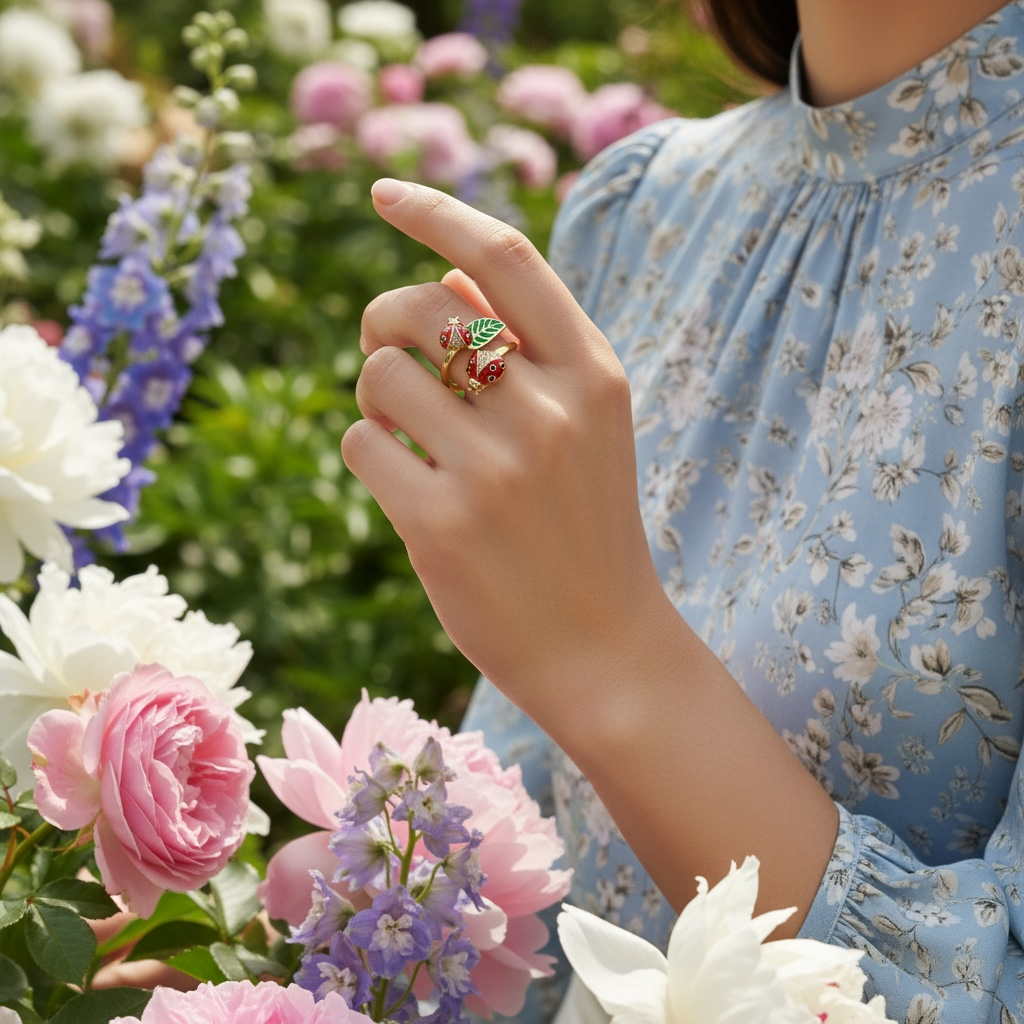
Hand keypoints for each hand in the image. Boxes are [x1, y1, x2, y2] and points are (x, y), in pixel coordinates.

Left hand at [344, 180, 839, 930]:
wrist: (603, 649)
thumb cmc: (584, 529)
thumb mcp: (587, 427)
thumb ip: (530, 344)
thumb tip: (451, 267)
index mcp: (594, 374)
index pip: (506, 256)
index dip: (436, 213)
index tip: (382, 192)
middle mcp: (550, 411)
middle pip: (420, 307)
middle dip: (384, 322)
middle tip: (389, 359)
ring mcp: (496, 470)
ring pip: (379, 374)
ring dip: (375, 398)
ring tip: (408, 437)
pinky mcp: (441, 525)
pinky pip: (360, 444)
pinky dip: (367, 455)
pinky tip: (405, 488)